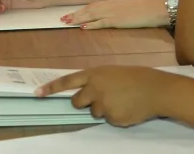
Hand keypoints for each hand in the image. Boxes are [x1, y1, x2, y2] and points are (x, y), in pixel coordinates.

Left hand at [35, 66, 169, 126]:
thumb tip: (86, 93)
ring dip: (105, 109)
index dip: (52, 88)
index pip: (68, 81)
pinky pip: (109, 120)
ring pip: (95, 112)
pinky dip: (117, 116)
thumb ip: (97, 81)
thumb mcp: (112, 72)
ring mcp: (103, 105)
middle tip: (99, 98)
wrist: (156, 89)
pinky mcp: (112, 118)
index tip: (38, 93)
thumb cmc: (137, 77)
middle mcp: (95, 89)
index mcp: (95, 74)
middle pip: (77, 101)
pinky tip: (128, 108)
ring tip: (122, 100)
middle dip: (84, 102)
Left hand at [60, 0, 168, 29]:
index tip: (70, 14)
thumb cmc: (143, 10)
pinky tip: (83, 27)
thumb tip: (108, 17)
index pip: (92, 6)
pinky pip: (101, 23)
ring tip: (67, 22)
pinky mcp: (118, 20)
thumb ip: (115, 10)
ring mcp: (113, 13)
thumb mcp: (126, 7)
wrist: (154, 9)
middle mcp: (109, 5)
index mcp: (112, 2)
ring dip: (78, 19)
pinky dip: (91, 25)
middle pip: (88, 9)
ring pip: (91, 15)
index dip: (80, 10)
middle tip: (62, 19)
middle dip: (75, 14)